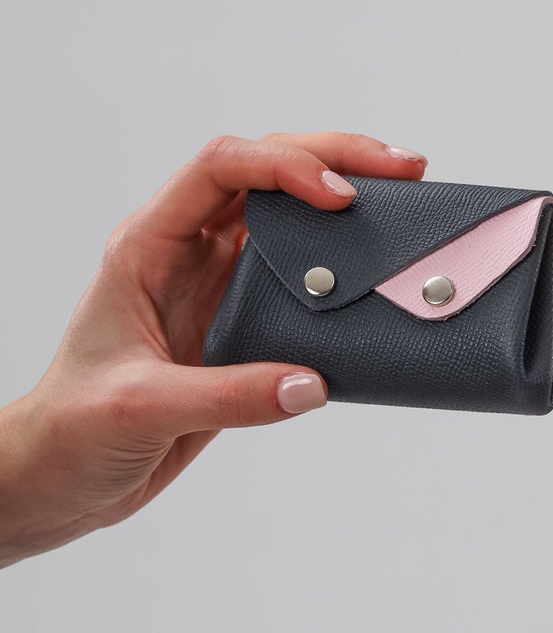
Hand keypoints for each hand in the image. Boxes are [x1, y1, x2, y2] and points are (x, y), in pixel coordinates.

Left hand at [0, 132, 426, 566]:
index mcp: (150, 245)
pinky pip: (306, 275)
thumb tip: (309, 384)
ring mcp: (222, 283)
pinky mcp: (248, 321)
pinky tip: (380, 270)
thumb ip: (228, 397)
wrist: (66, 475)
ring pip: (292, 214)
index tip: (340, 198)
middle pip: (268, 171)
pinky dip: (347, 264)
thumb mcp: (143, 409)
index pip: (220, 169)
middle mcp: (189, 251)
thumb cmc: (74, 430)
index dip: (285, 168)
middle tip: (404, 168)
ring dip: (349, 197)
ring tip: (406, 200)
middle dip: (338, 158)